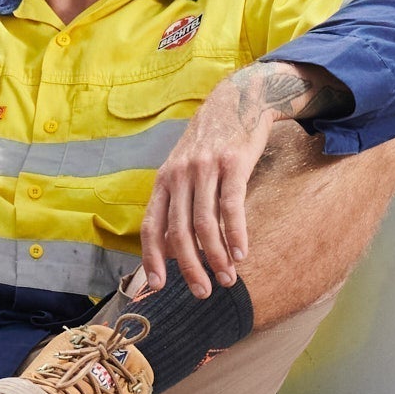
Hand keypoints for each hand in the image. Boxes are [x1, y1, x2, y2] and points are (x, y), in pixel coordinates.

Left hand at [133, 64, 324, 296]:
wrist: (238, 100)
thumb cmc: (212, 143)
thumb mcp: (185, 168)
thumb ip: (178, 202)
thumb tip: (174, 248)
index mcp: (164, 180)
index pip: (152, 226)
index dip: (152, 258)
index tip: (157, 286)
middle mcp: (179, 175)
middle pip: (179, 231)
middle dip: (190, 267)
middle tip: (202, 292)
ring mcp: (205, 169)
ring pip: (205, 223)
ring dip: (216, 257)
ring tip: (228, 279)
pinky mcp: (232, 164)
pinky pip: (231, 206)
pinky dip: (236, 234)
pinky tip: (242, 254)